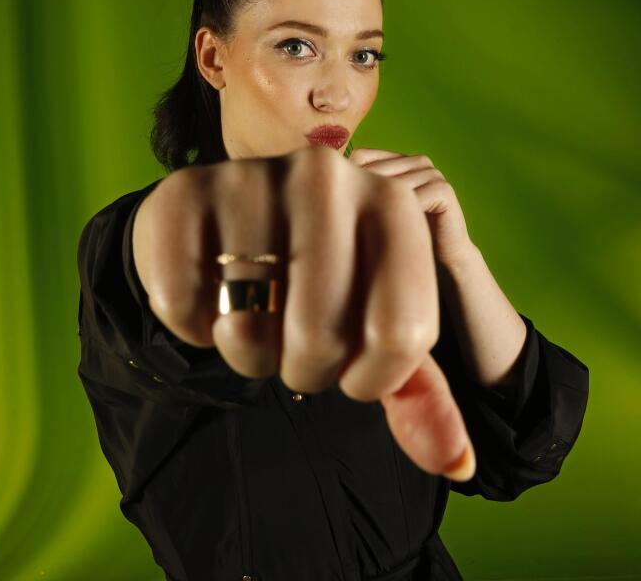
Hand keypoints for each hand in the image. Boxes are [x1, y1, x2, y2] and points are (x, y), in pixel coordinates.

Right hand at [132, 145, 475, 481]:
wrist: (224, 223)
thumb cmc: (316, 282)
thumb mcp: (375, 325)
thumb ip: (419, 394)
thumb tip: (459, 463)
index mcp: (394, 204)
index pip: (401, 335)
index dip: (372, 378)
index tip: (354, 364)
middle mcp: (328, 176)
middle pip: (321, 339)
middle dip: (306, 370)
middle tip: (295, 340)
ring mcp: (251, 179)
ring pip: (250, 332)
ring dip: (248, 355)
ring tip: (252, 317)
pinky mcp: (181, 194)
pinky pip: (186, 311)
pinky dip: (194, 327)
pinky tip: (207, 293)